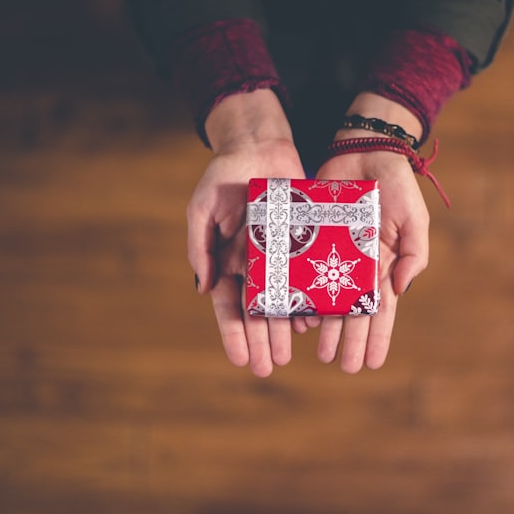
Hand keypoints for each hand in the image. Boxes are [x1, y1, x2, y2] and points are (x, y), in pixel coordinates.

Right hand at [187, 90, 304, 376]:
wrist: (259, 146)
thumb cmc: (225, 175)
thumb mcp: (203, 207)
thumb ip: (200, 246)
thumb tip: (203, 288)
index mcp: (227, 261)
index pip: (229, 306)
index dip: (234, 334)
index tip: (241, 360)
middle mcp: (254, 265)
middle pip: (257, 312)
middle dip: (261, 341)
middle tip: (268, 368)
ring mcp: (280, 256)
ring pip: (282, 301)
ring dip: (283, 329)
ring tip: (288, 354)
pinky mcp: (302, 243)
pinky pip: (307, 277)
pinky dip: (308, 300)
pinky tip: (313, 321)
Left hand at [312, 94, 429, 372]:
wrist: (363, 150)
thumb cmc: (395, 184)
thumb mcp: (413, 218)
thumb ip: (413, 253)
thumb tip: (400, 289)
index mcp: (383, 265)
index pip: (381, 310)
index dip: (378, 337)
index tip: (373, 363)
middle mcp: (357, 266)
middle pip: (353, 312)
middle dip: (350, 340)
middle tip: (343, 366)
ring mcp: (332, 255)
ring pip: (327, 299)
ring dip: (325, 327)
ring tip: (319, 352)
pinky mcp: (310, 239)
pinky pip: (303, 272)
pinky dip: (301, 294)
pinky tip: (297, 317)